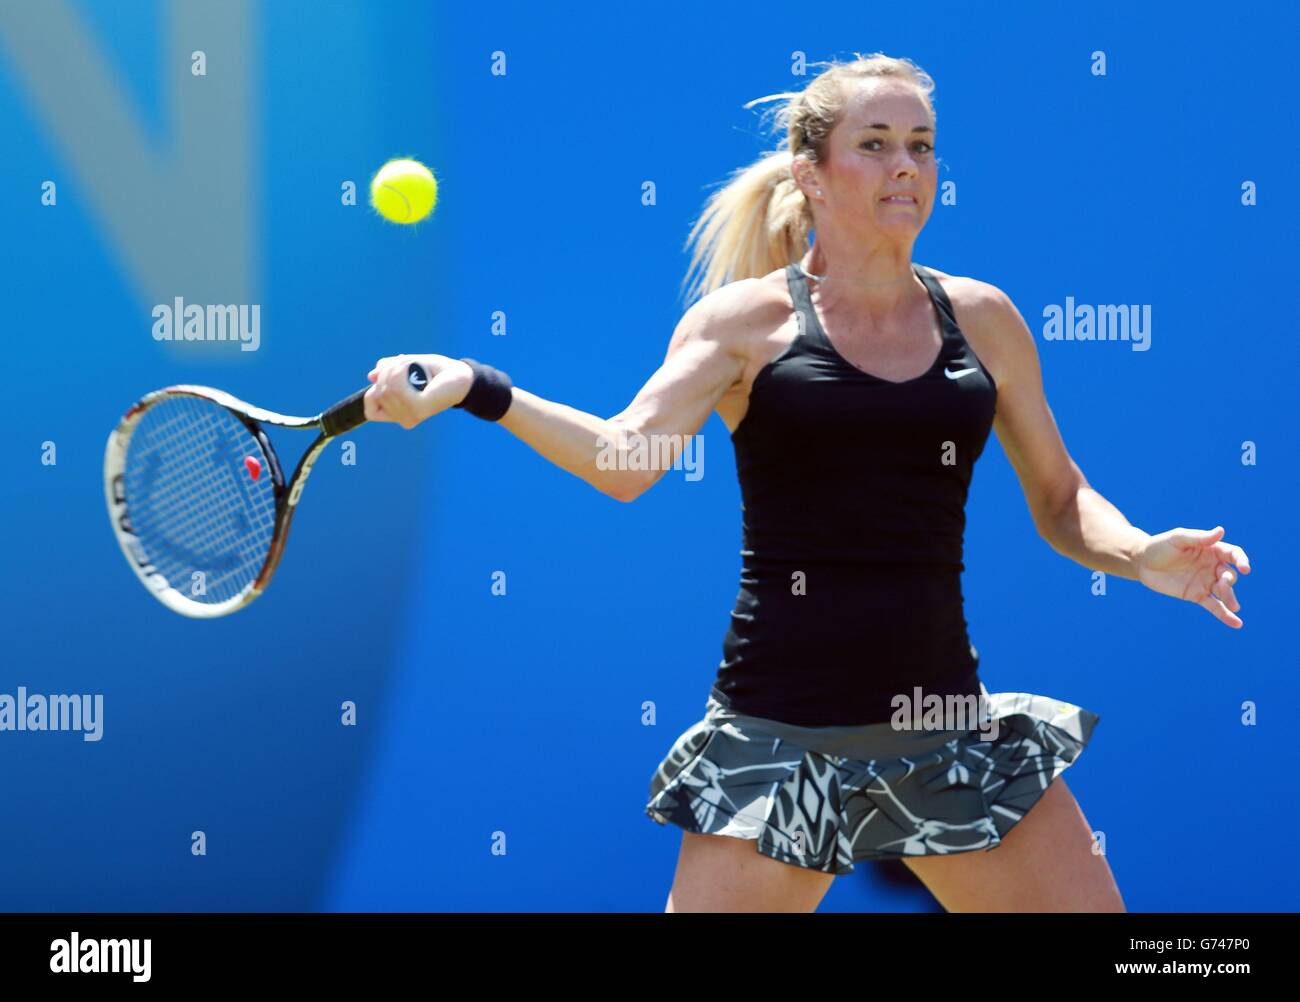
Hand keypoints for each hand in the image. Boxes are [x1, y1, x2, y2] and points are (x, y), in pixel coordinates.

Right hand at [364, 354, 472, 428]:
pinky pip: (395, 386)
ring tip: (413, 365)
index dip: (373, 390)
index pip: (369, 409)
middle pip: (376, 393)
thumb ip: (388, 371)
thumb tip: (372, 375)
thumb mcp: (407, 366)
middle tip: (407, 363)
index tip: (390, 374)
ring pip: (384, 388)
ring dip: (395, 368)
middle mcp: (404, 418)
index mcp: (399, 413)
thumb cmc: (437, 372)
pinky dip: (401, 369)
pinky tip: (412, 366)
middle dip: (386, 372)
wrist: (462, 376)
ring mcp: (411, 415)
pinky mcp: (418, 408)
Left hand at [1134, 525, 1250, 627]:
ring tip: (1234, 606)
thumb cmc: (1161, 546)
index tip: (1245, 568)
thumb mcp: (1178, 538)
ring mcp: (1206, 582)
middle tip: (1224, 584)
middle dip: (1229, 581)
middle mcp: (1212, 566)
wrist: (1142, 563)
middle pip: (1229, 574)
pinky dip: (1225, 615)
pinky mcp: (1197, 596)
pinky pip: (1214, 606)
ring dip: (1230, 598)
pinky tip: (1236, 623)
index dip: (1241, 560)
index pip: (1233, 554)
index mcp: (1211, 550)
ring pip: (1224, 591)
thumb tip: (1221, 531)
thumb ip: (1199, 538)